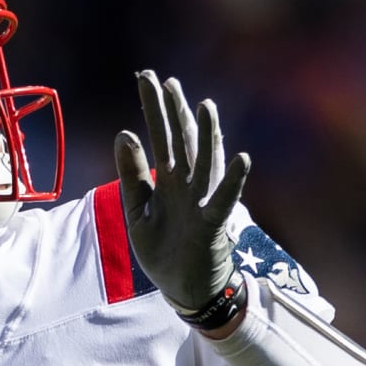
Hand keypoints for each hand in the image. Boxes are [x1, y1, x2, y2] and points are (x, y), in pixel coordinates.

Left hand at [113, 70, 248, 313]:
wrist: (182, 288)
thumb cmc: (163, 250)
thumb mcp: (138, 212)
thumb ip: (132, 176)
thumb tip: (124, 133)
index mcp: (167, 181)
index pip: (160, 137)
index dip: (153, 109)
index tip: (146, 77)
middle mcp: (187, 186)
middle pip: (181, 142)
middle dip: (174, 112)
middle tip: (166, 80)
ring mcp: (201, 202)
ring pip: (205, 163)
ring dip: (207, 135)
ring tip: (204, 106)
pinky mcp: (211, 224)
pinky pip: (224, 200)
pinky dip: (232, 181)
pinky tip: (241, 158)